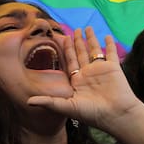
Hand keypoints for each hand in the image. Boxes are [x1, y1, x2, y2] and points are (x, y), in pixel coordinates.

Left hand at [28, 27, 142, 133]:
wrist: (115, 115)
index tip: (61, 38)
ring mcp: (101, 70)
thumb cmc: (92, 113)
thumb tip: (28, 101)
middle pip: (81, 54)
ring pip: (94, 51)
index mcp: (77, 81)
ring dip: (91, 39)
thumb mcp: (67, 107)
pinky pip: (110, 54)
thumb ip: (49, 102)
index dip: (66, 50)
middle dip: (77, 42)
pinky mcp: (113, 68)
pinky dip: (109, 45)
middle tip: (73, 30)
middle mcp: (88, 74)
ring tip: (86, 28)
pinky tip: (106, 36)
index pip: (70, 62)